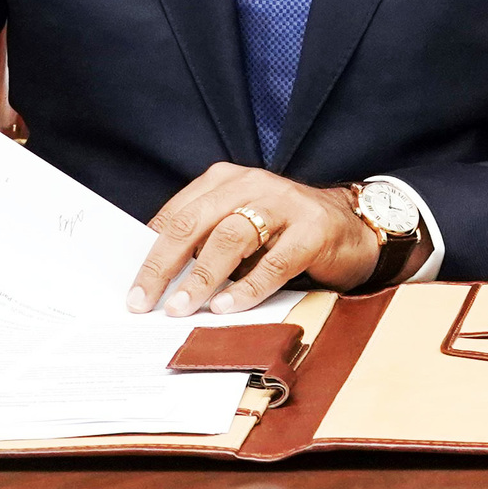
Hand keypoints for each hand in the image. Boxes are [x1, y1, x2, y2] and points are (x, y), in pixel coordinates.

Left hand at [127, 165, 377, 315]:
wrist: (353, 227)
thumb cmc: (286, 232)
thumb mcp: (241, 226)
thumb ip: (205, 241)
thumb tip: (157, 281)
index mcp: (225, 180)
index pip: (176, 216)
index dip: (150, 254)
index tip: (134, 290)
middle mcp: (253, 183)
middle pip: (194, 223)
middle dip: (164, 265)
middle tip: (144, 302)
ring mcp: (285, 204)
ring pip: (231, 237)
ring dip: (202, 277)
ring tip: (182, 308)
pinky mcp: (314, 230)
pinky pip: (276, 261)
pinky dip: (249, 287)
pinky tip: (230, 307)